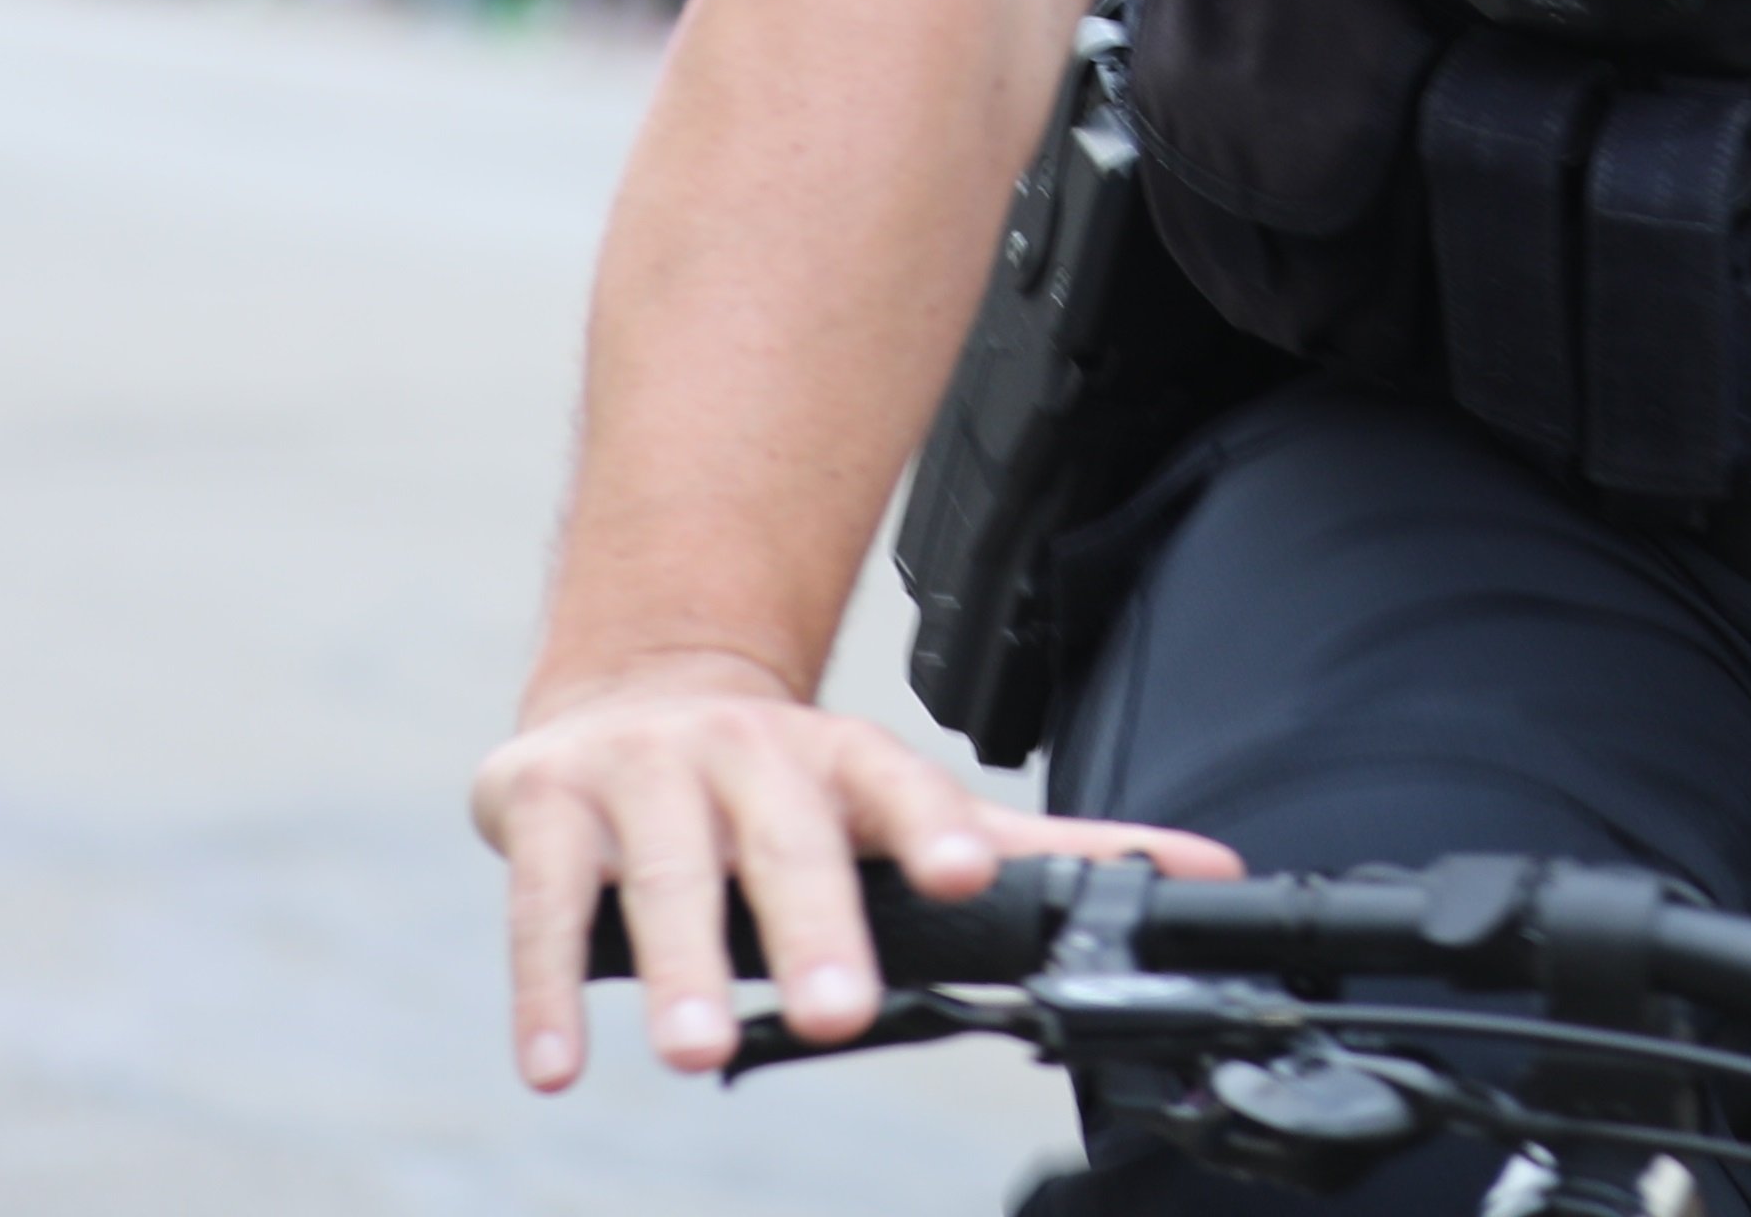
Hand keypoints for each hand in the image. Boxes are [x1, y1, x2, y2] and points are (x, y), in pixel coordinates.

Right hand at [473, 652, 1231, 1087]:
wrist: (636, 680)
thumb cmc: (793, 779)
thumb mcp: (911, 800)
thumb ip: (1047, 852)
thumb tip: (1210, 871)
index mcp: (845, 760)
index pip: (899, 790)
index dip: (935, 828)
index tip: (969, 876)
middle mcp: (748, 754)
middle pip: (785, 840)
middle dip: (814, 924)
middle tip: (840, 1014)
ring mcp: (642, 771)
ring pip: (664, 871)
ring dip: (679, 962)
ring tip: (698, 1052)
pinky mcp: (542, 801)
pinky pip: (540, 901)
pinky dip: (542, 989)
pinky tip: (558, 1071)